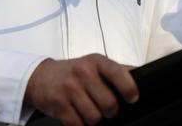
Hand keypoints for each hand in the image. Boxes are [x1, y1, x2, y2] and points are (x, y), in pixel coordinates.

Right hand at [24, 54, 138, 125]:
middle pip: (109, 103)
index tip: (132, 98)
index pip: (118, 73)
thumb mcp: (93, 64)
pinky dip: (80, 124)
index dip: (129, 88)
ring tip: (87, 109)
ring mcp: (70, 88)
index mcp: (96, 61)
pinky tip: (76, 113)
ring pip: (95, 118)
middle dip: (110, 111)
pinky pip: (78, 124)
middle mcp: (83, 72)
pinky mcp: (59, 104)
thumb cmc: (72, 72)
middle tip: (104, 107)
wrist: (40, 76)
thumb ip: (116, 70)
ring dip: (94, 119)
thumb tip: (141, 74)